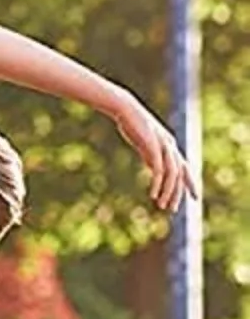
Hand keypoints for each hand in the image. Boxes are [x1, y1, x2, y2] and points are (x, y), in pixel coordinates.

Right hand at [113, 94, 198, 211]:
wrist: (125, 109)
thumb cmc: (133, 124)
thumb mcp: (145, 144)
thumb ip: (151, 156)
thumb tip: (155, 169)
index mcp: (170, 145)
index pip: (184, 168)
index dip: (189, 183)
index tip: (192, 198)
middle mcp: (171, 146)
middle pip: (181, 174)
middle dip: (179, 193)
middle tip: (173, 210)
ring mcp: (164, 145)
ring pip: (172, 174)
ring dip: (168, 192)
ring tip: (162, 206)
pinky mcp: (154, 146)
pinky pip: (159, 169)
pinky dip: (158, 183)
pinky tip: (153, 195)